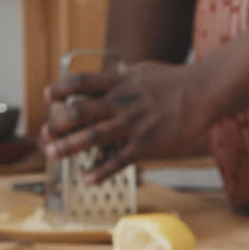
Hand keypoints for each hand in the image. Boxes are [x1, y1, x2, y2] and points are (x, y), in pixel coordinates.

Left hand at [41, 61, 216, 183]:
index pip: (81, 83)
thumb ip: (122, 78)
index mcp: (119, 83)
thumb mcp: (142, 71)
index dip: (61, 88)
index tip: (48, 96)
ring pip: (93, 136)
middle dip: (57, 124)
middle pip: (80, 112)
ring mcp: (133, 124)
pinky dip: (102, 170)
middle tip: (44, 134)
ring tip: (52, 154)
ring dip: (69, 146)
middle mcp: (121, 103)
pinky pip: (119, 159)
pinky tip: (89, 178)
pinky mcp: (147, 144)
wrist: (204, 92)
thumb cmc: (176, 81)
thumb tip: (107, 79)